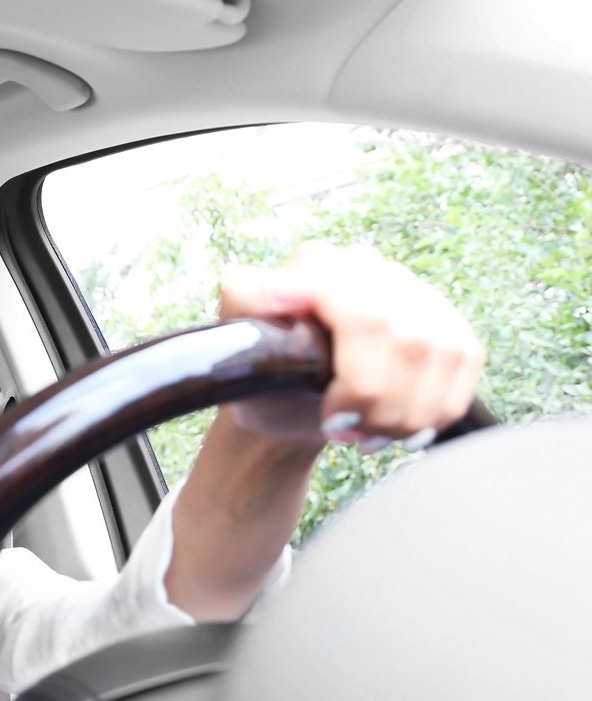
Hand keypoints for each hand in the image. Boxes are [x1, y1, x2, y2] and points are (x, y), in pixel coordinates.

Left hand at [217, 242, 483, 453]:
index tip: (332, 416)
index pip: (363, 310)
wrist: (287, 406)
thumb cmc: (261, 379)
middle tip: (345, 432)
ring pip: (442, 351)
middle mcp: (370, 267)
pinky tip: (403, 429)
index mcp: (318, 263)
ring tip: (368, 437)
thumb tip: (269, 287)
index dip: (358, 375)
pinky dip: (435, 408)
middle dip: (378, 400)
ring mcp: (414, 292)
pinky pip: (464, 362)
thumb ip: (243, 305)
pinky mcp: (448, 325)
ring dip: (406, 411)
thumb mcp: (235, 347)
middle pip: (408, 336)